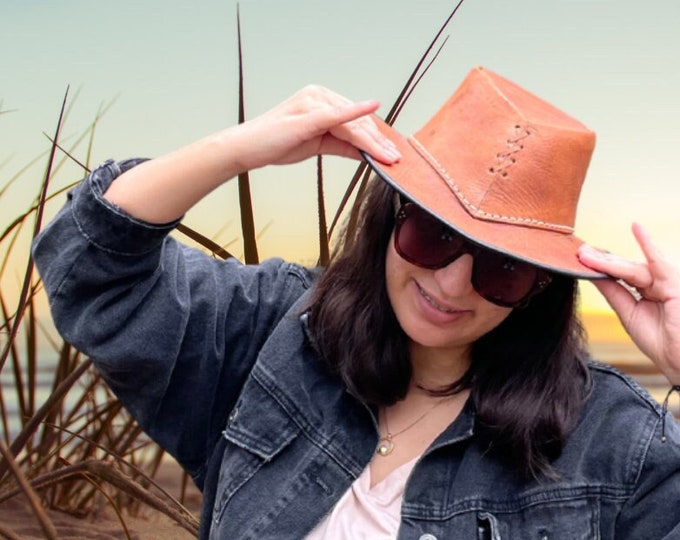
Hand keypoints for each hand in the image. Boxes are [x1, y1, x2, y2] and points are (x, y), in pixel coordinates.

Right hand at [232, 85, 400, 171]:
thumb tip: (366, 153)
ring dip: (373, 141)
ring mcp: (313, 102)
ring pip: (351, 123)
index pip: (355, 119)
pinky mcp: (308, 114)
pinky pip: (337, 115)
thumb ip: (343, 146)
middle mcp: (318, 95)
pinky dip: (357, 112)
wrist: (248, 149)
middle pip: (357, 121)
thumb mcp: (317, 145)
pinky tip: (373, 108)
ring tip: (388, 156)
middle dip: (378, 141)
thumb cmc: (277, 144)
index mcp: (320, 99)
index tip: (390, 150)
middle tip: (395, 158)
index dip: (375, 136)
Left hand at [578, 224, 679, 383]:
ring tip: (586, 254)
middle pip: (625, 267)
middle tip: (579, 252)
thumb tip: (593, 273)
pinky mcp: (676, 285)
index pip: (621, 272)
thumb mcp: (629, 313)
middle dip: (601, 260)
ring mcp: (668, 282)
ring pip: (634, 268)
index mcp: (648, 289)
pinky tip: (637, 228)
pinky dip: (649, 246)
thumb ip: (613, 291)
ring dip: (609, 262)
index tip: (580, 257)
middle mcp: (658, 282)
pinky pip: (660, 264)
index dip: (600, 264)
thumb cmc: (661, 342)